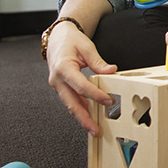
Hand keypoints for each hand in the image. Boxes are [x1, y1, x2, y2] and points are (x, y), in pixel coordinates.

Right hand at [46, 21, 116, 136]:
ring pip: (70, 105)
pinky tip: (89, 116)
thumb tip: (111, 71)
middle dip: (84, 118)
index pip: (81, 86)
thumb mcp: (86, 47)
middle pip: (71, 103)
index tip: (108, 101)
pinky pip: (71, 100)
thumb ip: (98, 61)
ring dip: (82, 117)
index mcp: (63, 68)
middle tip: (95, 130)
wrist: (56, 38)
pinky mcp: (61, 88)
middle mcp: (57, 80)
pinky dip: (80, 109)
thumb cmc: (70, 40)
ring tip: (93, 128)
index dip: (95, 95)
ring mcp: (57, 85)